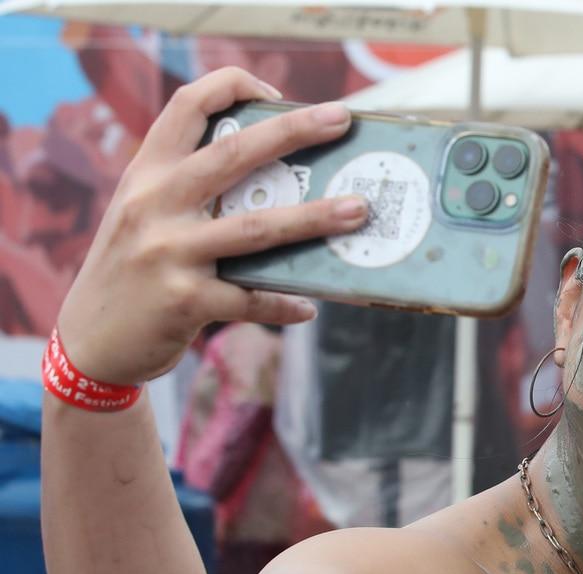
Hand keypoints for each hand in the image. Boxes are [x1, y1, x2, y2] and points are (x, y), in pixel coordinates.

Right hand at [55, 67, 368, 386]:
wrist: (90, 342)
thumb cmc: (132, 271)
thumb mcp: (143, 215)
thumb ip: (189, 191)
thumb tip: (277, 183)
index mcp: (147, 174)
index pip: (187, 106)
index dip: (233, 87)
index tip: (275, 92)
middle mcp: (156, 204)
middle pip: (235, 154)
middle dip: (293, 131)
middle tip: (341, 120)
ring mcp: (170, 252)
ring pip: (257, 228)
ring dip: (314, 218)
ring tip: (357, 210)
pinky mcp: (186, 301)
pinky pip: (252, 299)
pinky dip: (284, 304)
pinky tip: (308, 306)